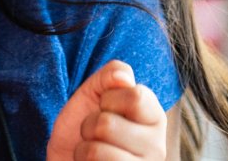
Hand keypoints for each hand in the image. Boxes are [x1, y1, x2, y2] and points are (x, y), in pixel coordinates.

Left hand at [47, 60, 166, 159]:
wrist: (69, 158)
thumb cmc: (84, 126)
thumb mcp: (92, 93)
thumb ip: (109, 76)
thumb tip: (123, 77)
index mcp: (154, 118)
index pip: (136, 97)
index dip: (108, 99)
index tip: (105, 107)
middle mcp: (157, 148)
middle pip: (107, 124)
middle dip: (89, 125)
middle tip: (96, 134)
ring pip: (97, 150)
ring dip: (84, 148)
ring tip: (93, 152)